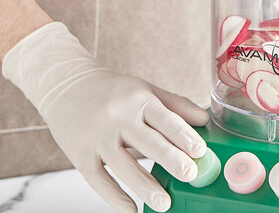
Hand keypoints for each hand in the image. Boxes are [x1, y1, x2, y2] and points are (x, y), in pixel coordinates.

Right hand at [2, 23, 208, 212]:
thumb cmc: (112, 90)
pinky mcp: (79, 155)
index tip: (200, 151)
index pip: (165, 118)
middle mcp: (118, 117)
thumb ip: (175, 105)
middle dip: (171, 160)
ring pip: (124, 166)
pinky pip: (99, 180)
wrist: (66, 85)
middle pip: (148, 142)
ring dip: (146, 187)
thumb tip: (205, 120)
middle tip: (190, 175)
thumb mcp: (145, 89)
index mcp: (138, 99)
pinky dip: (115, 197)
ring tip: (165, 203)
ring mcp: (98, 137)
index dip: (184, 135)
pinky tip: (131, 210)